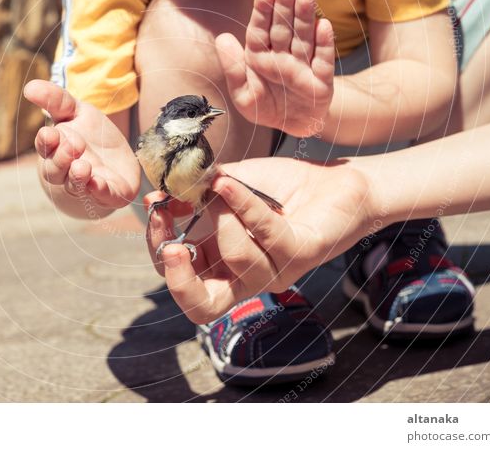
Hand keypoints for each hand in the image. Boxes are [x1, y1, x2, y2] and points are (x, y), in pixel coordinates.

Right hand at [24, 80, 138, 211]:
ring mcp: (86, 185)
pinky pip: (101, 196)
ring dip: (77, 177)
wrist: (116, 163)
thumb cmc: (89, 137)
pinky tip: (99, 183)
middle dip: (61, 159)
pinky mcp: (109, 194)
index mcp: (54, 149)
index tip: (50, 133)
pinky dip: (98, 191)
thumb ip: (56, 100)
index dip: (46, 142)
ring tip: (82, 167)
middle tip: (73, 144)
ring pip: (75, 186)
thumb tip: (29, 87)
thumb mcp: (75, 112)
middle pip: (55, 171)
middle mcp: (66, 171)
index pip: (45, 147)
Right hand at [145, 157, 372, 323]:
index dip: (161, 254)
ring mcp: (277, 270)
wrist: (334, 181)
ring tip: (221, 186)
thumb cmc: (280, 189)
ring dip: (222, 218)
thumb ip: (196, 193)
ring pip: (238, 260)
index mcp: (222, 266)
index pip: (183, 283)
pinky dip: (243, 204)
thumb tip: (161, 196)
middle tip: (170, 245)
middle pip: (204, 308)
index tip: (156, 210)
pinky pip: (267, 233)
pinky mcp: (303, 253)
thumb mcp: (226, 186)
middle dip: (179, 280)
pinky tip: (230, 183)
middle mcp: (248, 277)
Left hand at [215, 0, 334, 137]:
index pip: (260, 29)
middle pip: (283, 27)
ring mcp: (303, 64)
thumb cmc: (266, 107)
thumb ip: (232, 69)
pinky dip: (324, 44)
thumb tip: (222, 38)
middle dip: (285, 4)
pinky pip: (323, 60)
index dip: (263, 10)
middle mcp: (283, 55)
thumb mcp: (244, 96)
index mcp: (260, 56)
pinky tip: (323, 25)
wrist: (294, 125)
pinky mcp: (322, 79)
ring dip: (306, 16)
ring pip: (304, 36)